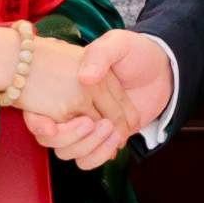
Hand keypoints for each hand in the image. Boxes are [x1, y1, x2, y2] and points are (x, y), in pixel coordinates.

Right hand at [9, 37, 146, 164]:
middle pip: (54, 138)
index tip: (49, 126)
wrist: (163, 70)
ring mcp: (85, 125)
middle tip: (97, 123)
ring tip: (112, 131)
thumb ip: (100, 54)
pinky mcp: (102, 139)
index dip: (40, 123)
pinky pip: (87, 159)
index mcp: (67, 86)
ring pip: (68, 152)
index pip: (42, 111)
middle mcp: (71, 108)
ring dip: (88, 147)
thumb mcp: (117, 43)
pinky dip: (98, 155)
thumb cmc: (136, 53)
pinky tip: (113, 145)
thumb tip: (84, 78)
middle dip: (74, 136)